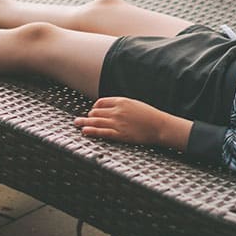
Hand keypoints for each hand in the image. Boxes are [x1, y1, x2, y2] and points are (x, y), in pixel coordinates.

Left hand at [74, 97, 191, 150]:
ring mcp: (117, 123)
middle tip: (79, 119)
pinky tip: (84, 131)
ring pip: (96, 122)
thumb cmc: (149, 115)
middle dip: (88, 116)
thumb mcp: (134, 104)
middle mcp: (117, 111)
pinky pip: (102, 132)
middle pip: (96, 112)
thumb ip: (121, 105)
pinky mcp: (120, 134)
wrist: (159, 125)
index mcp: (121, 101)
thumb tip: (110, 108)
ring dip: (84, 123)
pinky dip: (91, 131)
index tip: (92, 112)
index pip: (101, 103)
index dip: (94, 108)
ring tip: (76, 123)